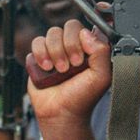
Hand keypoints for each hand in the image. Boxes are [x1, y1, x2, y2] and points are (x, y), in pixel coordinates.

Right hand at [27, 19, 110, 138]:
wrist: (62, 113)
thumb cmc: (83, 96)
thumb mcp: (101, 75)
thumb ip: (101, 51)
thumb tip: (87, 33)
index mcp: (91, 47)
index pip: (89, 26)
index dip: (85, 34)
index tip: (84, 51)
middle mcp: (74, 44)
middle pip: (70, 26)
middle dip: (70, 46)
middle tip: (72, 65)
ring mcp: (57, 48)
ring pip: (53, 32)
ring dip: (56, 52)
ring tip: (60, 70)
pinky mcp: (40, 55)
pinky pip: (37, 41)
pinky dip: (41, 53)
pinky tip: (46, 68)